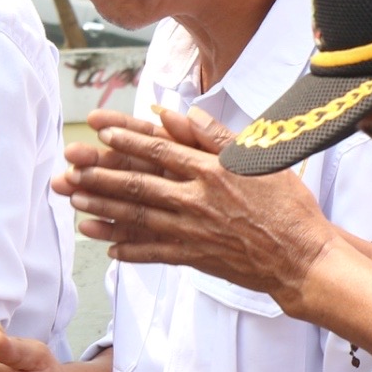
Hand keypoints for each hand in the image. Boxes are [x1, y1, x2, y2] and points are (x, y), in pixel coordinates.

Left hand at [53, 108, 333, 295]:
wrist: (303, 258)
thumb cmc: (287, 205)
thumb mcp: (259, 158)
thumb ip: (216, 136)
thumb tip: (177, 113)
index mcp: (211, 171)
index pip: (159, 149)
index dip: (125, 139)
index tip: (98, 130)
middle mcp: (197, 199)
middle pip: (138, 183)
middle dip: (99, 174)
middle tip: (69, 167)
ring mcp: (193, 231)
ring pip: (138, 217)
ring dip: (104, 209)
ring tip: (76, 202)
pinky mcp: (196, 258)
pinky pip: (155, 253)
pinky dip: (130, 250)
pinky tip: (107, 247)